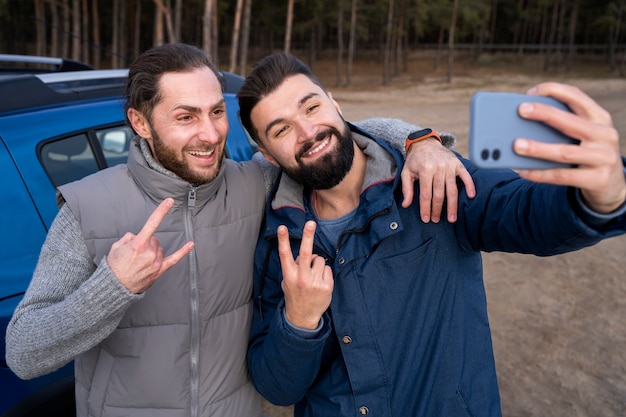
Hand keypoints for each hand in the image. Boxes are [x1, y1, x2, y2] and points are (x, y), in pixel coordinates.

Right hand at [107, 198, 194, 292]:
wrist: (115, 287)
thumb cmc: (115, 267)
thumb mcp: (116, 247)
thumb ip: (128, 237)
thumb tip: (136, 236)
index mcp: (138, 244)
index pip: (152, 223)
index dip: (161, 211)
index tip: (169, 201)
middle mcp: (149, 253)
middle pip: (155, 239)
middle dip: (146, 243)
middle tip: (135, 254)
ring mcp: (156, 262)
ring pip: (160, 248)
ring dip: (152, 251)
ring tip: (140, 261)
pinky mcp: (160, 270)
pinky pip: (174, 259)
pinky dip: (183, 251)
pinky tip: (191, 244)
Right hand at [277, 221, 332, 329]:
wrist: (303, 316)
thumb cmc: (295, 294)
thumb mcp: (287, 281)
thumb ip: (294, 267)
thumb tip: (307, 254)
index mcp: (289, 275)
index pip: (285, 254)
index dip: (283, 240)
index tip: (282, 227)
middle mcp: (301, 278)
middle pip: (305, 253)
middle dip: (308, 236)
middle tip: (311, 223)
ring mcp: (314, 283)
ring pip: (319, 260)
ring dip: (317, 264)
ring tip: (313, 276)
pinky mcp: (326, 287)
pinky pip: (327, 269)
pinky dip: (324, 272)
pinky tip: (320, 282)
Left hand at [402, 138, 475, 222]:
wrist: (425, 142)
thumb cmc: (415, 160)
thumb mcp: (406, 172)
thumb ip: (406, 189)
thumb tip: (406, 205)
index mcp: (425, 170)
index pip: (426, 194)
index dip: (426, 208)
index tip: (426, 219)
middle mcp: (438, 168)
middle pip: (439, 194)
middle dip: (437, 209)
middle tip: (436, 220)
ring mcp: (449, 166)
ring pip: (452, 189)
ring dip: (452, 205)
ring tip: (451, 218)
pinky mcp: (458, 164)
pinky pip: (465, 176)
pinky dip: (470, 186)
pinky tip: (471, 196)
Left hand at [514, 82, 625, 213]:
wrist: (612, 184)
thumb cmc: (588, 153)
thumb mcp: (584, 135)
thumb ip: (563, 125)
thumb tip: (523, 123)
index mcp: (600, 118)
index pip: (577, 97)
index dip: (554, 91)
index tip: (531, 92)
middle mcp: (605, 135)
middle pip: (570, 122)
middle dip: (544, 114)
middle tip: (521, 110)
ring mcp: (604, 158)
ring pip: (565, 152)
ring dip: (538, 148)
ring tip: (516, 145)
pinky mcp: (598, 179)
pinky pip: (562, 176)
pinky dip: (540, 174)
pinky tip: (523, 171)